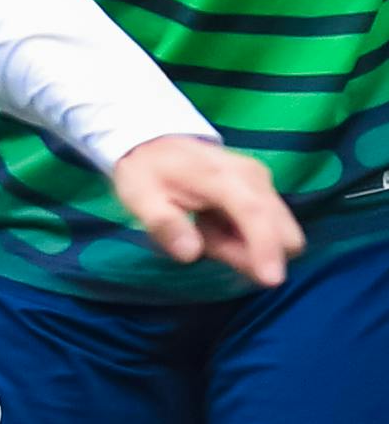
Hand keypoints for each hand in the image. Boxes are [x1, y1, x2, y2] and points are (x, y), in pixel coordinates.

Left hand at [110, 135, 301, 287]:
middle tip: (207, 241)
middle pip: (283, 232)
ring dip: (246, 246)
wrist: (157, 143)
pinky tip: (216, 224)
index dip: (266, 248)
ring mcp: (264, 182)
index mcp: (222, 176)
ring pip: (279, 233)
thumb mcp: (140, 198)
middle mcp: (254, 177)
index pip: (255, 214)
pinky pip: (270, 228)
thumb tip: (190, 253)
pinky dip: (246, 238)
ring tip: (206, 228)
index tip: (270, 280)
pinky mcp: (265, 189)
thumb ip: (164, 225)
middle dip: (253, 253)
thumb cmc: (148, 172)